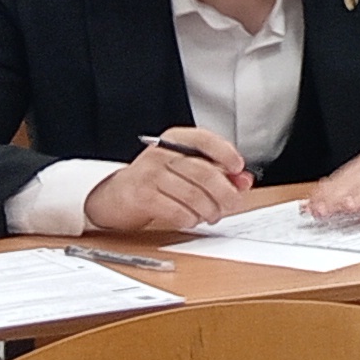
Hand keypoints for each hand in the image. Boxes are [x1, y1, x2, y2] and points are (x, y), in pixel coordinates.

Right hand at [82, 128, 253, 232]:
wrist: (116, 195)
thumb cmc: (157, 180)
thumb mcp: (186, 169)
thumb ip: (218, 172)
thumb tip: (244, 181)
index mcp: (175, 140)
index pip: (204, 140)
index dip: (225, 153)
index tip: (238, 168)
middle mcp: (160, 153)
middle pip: (203, 172)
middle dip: (225, 192)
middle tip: (233, 203)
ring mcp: (148, 174)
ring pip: (192, 194)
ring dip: (209, 209)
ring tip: (212, 215)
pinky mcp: (141, 196)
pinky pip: (176, 209)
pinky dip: (190, 218)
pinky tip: (192, 219)